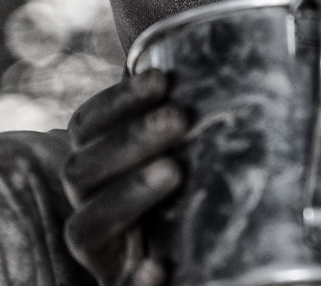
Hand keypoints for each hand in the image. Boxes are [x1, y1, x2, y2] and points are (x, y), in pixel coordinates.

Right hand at [61, 68, 187, 285]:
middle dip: (129, 140)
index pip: (86, 127)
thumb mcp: (183, 152)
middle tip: (177, 118)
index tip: (160, 78)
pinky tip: (160, 266)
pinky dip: (135, 280)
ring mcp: (101, 250)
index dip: (117, 102)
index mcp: (96, 166)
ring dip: (128, 194)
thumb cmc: (187, 192)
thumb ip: (187, 121)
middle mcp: (88, 204)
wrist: (183, 258)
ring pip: (87, 226)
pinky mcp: (118, 285)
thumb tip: (237, 58)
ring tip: (173, 171)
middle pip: (82, 170)